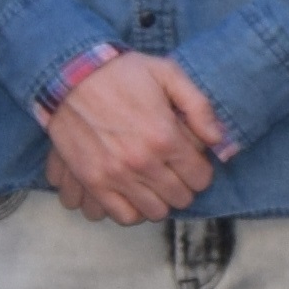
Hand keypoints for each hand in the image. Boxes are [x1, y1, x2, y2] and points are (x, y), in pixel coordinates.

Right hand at [44, 51, 227, 225]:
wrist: (70, 76)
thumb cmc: (121, 73)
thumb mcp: (167, 74)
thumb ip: (199, 106)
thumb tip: (218, 139)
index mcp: (165, 136)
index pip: (201, 178)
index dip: (200, 171)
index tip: (191, 161)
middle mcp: (142, 162)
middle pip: (181, 198)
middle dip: (183, 185)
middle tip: (173, 170)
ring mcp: (116, 175)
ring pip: (155, 212)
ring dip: (160, 199)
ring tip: (154, 182)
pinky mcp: (94, 182)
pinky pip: (123, 215)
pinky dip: (133, 210)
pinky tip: (135, 193)